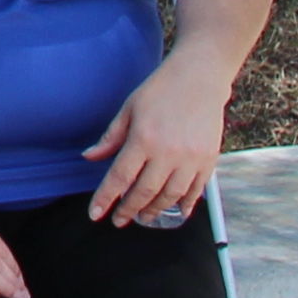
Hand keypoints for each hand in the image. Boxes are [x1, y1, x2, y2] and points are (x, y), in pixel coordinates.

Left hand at [85, 55, 234, 228]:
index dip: (106, 198)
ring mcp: (191, 158)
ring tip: (144, 216)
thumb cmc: (161, 90)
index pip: (119, 178)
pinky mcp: (208, 159)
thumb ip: (110, 138)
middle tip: (119, 220)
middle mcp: (167, 153)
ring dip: (154, 210)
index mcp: (143, 139)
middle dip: (129, 210)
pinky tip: (176, 211)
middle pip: (144, 192)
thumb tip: (89, 157)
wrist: (199, 77)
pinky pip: (196, 190)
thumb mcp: (129, 109)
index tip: (96, 214)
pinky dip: (185, 204)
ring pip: (170, 196)